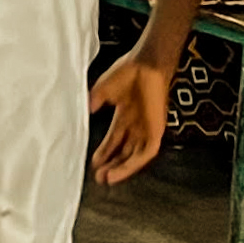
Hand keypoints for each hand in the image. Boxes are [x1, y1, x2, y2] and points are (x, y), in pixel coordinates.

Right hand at [89, 51, 175, 182]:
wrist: (146, 64)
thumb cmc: (128, 71)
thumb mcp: (104, 89)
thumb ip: (95, 101)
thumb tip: (86, 111)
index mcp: (125, 115)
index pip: (114, 140)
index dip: (104, 152)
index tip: (94, 163)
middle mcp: (136, 125)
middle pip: (124, 152)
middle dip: (112, 165)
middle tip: (99, 177)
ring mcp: (147, 128)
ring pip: (135, 156)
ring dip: (121, 168)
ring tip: (107, 178)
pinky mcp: (157, 130)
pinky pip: (147, 152)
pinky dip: (135, 163)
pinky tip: (122, 170)